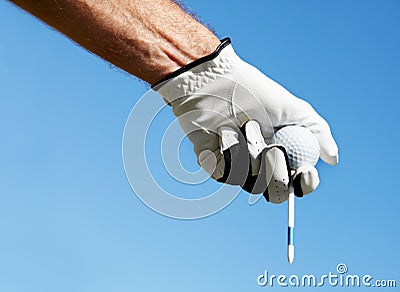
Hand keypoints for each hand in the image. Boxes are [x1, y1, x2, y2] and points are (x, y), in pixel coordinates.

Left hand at [154, 38, 337, 202]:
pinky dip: (227, 151)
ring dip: (249, 152)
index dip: (303, 184)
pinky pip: (225, 174)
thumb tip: (333, 159)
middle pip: (274, 191)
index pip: (296, 182)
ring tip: (242, 126)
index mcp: (281, 152)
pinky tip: (222, 132)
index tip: (305, 173)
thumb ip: (317, 132)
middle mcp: (260, 164)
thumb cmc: (253, 91)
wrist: (214, 82)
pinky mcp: (214, 165)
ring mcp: (236, 166)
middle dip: (274, 169)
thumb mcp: (291, 107)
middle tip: (271, 147)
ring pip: (249, 182)